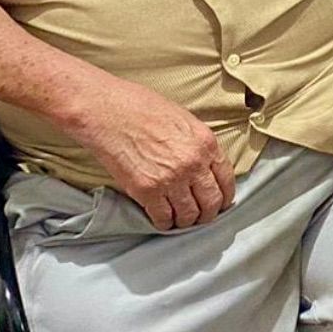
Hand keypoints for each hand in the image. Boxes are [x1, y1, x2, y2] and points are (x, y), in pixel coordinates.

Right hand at [65, 78, 235, 230]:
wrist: (107, 111)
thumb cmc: (141, 108)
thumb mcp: (183, 119)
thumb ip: (197, 144)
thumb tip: (205, 165)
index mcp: (206, 142)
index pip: (226, 179)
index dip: (225, 196)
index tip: (221, 202)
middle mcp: (193, 163)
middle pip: (211, 202)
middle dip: (208, 213)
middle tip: (202, 216)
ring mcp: (170, 179)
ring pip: (189, 215)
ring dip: (186, 221)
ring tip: (180, 219)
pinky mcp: (146, 191)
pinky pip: (163, 218)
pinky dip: (164, 223)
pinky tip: (162, 220)